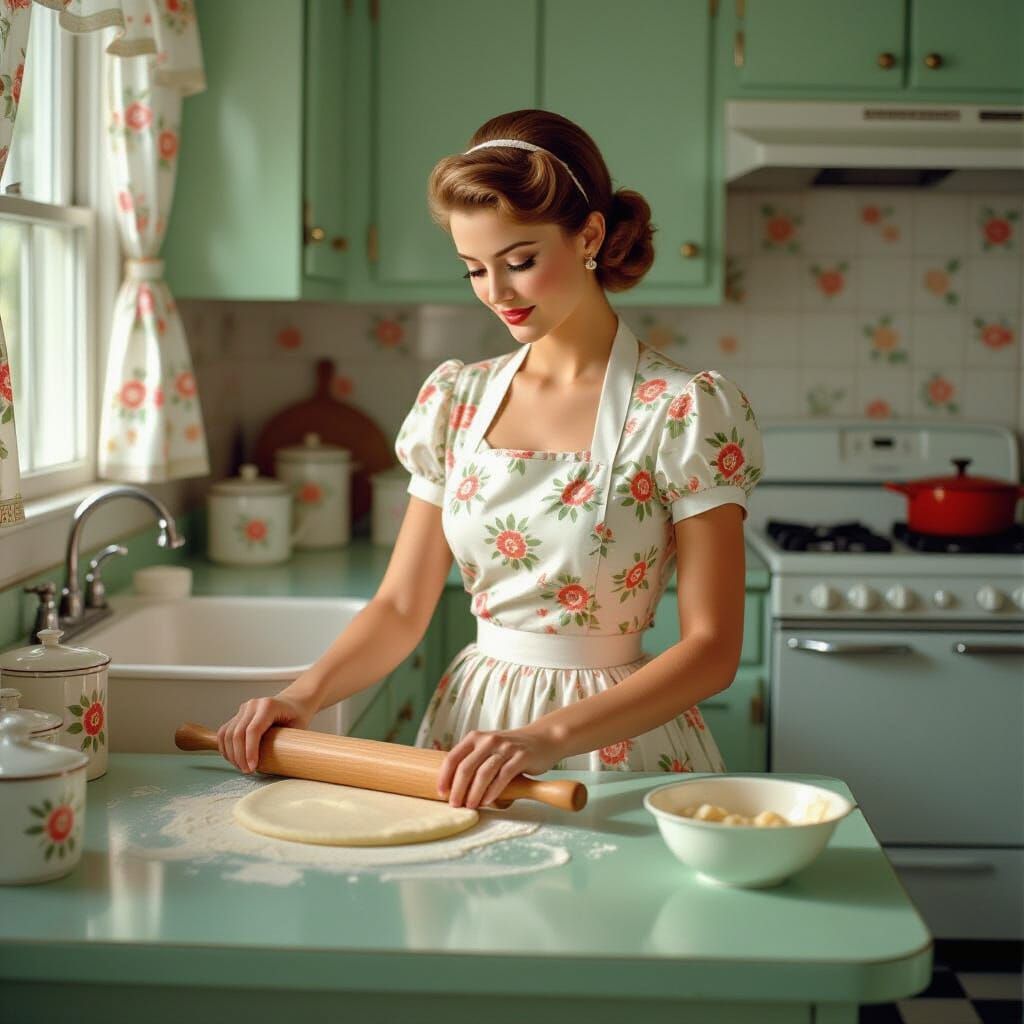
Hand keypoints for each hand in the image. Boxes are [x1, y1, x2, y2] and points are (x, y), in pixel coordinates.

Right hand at [216, 695, 315, 773]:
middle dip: (239, 756)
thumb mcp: (299, 727)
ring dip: (231, 754)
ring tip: (241, 767)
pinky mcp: (238, 715)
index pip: (253, 730)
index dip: (250, 750)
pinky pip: (224, 732)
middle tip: (247, 771)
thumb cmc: (298, 716)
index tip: (252, 767)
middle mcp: (253, 705)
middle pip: (237, 733)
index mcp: (269, 706)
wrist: (293, 703)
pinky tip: (234, 758)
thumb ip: (290, 742)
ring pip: (227, 733)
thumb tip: (282, 765)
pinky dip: (226, 747)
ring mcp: (244, 709)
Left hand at [438, 727, 560, 808]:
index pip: (453, 757)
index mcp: (475, 737)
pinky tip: (487, 801)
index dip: (444, 776)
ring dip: (474, 793)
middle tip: (455, 805)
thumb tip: (454, 788)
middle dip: (458, 789)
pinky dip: (493, 791)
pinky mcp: (521, 756)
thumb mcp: (489, 748)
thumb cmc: (511, 749)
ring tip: (470, 806)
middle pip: (466, 767)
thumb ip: (473, 761)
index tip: (441, 793)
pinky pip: (503, 776)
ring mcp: (505, 747)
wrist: (543, 739)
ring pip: (484, 772)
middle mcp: (488, 740)